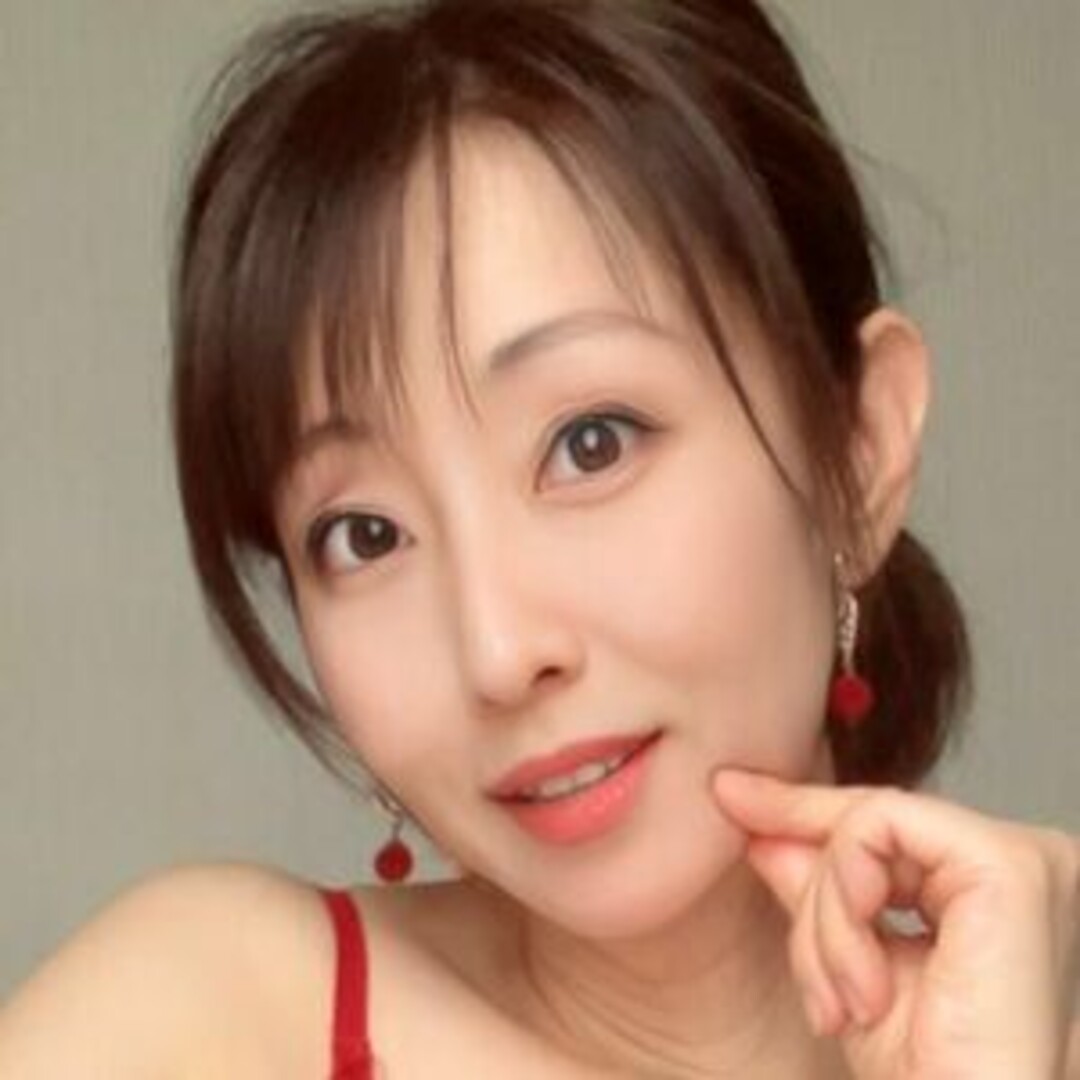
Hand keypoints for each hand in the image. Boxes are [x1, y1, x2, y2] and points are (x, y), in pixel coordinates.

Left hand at [712, 770, 1079, 1078]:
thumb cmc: (927, 1076)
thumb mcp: (853, 966)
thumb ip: (820, 894)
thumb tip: (763, 831)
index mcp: (996, 889)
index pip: (886, 826)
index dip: (801, 808)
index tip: (728, 791)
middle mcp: (1024, 860)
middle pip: (871, 823)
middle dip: (808, 885)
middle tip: (769, 894)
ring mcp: (1024, 857)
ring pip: (866, 827)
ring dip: (826, 919)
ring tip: (840, 1003)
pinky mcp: (1007, 865)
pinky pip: (877, 831)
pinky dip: (843, 901)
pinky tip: (863, 983)